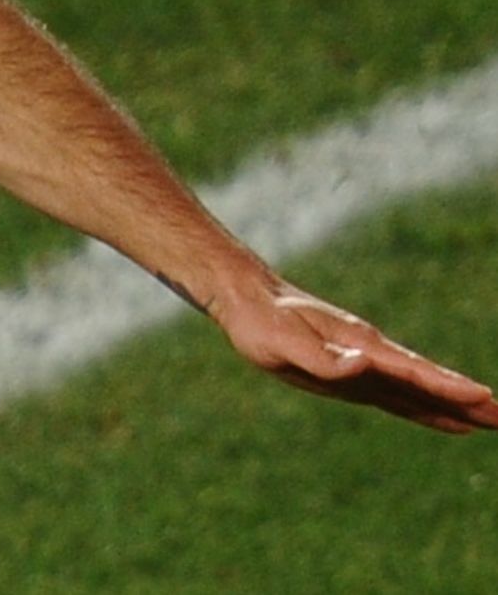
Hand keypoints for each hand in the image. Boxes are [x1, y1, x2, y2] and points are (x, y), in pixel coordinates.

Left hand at [211, 281, 497, 434]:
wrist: (247, 301)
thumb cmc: (262, 322)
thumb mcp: (285, 342)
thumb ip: (324, 358)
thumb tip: (363, 364)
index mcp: (361, 347)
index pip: (414, 372)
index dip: (448, 389)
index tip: (485, 399)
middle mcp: (371, 356)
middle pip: (427, 384)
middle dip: (466, 402)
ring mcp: (365, 365)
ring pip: (418, 391)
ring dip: (453, 406)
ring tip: (489, 421)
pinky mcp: (353, 372)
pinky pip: (398, 393)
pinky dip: (425, 406)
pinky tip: (443, 416)